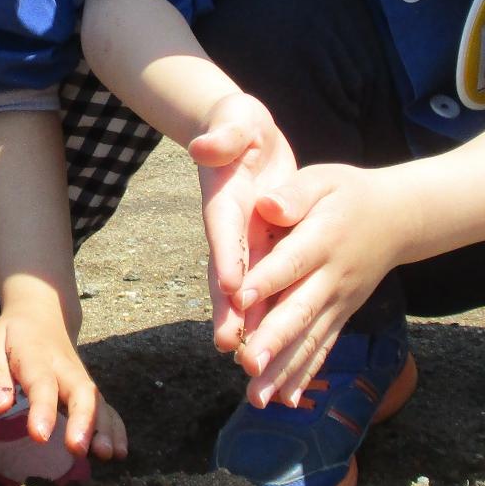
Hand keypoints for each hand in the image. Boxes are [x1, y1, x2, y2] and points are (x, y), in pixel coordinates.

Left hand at [0, 309, 126, 459]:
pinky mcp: (88, 388)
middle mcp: (65, 368)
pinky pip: (106, 406)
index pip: (42, 383)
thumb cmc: (12, 334)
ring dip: (105, 428)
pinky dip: (116, 428)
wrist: (42, 313)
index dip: (42, 409)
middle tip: (78, 449)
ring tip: (107, 455)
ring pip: (98, 401)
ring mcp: (80, 377)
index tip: (39, 436)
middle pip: (82, 391)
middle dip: (84, 420)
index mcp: (36, 357)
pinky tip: (119, 452)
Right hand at [188, 92, 297, 355]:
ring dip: (250, 327)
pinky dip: (270, 318)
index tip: (233, 288)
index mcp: (225, 200)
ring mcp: (247, 245)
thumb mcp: (233, 121)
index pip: (225, 232)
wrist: (240, 135)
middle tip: (233, 348)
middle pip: (229, 275)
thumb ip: (223, 135)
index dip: (228, 259)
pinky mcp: (263, 251)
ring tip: (254, 364)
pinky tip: (280, 351)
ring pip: (248, 292)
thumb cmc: (237, 124)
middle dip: (231, 312)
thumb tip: (205, 146)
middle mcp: (232, 231)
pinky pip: (266, 290)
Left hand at [231, 164, 407, 408]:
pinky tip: (286, 400)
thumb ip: (295, 193)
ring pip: (310, 339)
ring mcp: (339, 301)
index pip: (291, 262)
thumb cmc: (349, 194)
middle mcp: (332, 277)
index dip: (266, 280)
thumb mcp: (324, 179)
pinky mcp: (341, 315)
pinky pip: (323, 347)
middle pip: (300, 311)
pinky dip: (305, 374)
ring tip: (257, 399)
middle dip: (274, 340)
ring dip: (284, 370)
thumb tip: (265, 203)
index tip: (239, 300)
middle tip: (248, 364)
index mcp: (323, 238)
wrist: (399, 219)